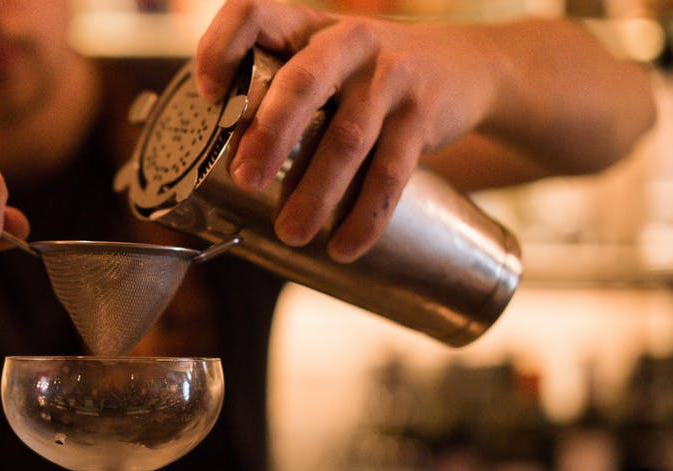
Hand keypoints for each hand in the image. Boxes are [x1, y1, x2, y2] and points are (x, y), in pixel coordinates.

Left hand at [195, 0, 499, 260]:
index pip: (253, 12)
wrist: (465, 66)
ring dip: (316, 192)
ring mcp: (390, 75)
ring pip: (347, 139)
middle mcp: (347, 41)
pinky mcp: (423, 113)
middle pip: (303, 82)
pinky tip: (344, 246)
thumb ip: (277, 94)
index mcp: (305, 27)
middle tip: (247, 180)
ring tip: (292, 233)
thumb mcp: (322, 62)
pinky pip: (390, 172)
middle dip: (270, 135)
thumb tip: (224, 165)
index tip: (207, 94)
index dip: (221, 47)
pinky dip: (365, 215)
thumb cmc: (365, 76)